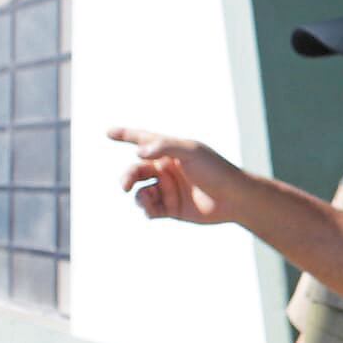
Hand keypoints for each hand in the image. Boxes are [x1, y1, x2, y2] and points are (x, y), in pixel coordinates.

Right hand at [106, 128, 242, 225]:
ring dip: (139, 195)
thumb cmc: (215, 170)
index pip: (143, 140)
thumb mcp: (191, 151)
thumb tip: (138, 152)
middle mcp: (167, 169)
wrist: (234, 198)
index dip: (125, 135)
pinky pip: (150, 209)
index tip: (108, 132)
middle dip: (128, 177)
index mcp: (170, 151)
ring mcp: (169, 189)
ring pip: (141, 192)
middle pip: (136, 170)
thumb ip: (164, 146)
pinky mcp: (172, 209)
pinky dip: (147, 209)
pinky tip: (153, 210)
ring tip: (148, 199)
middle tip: (126, 185)